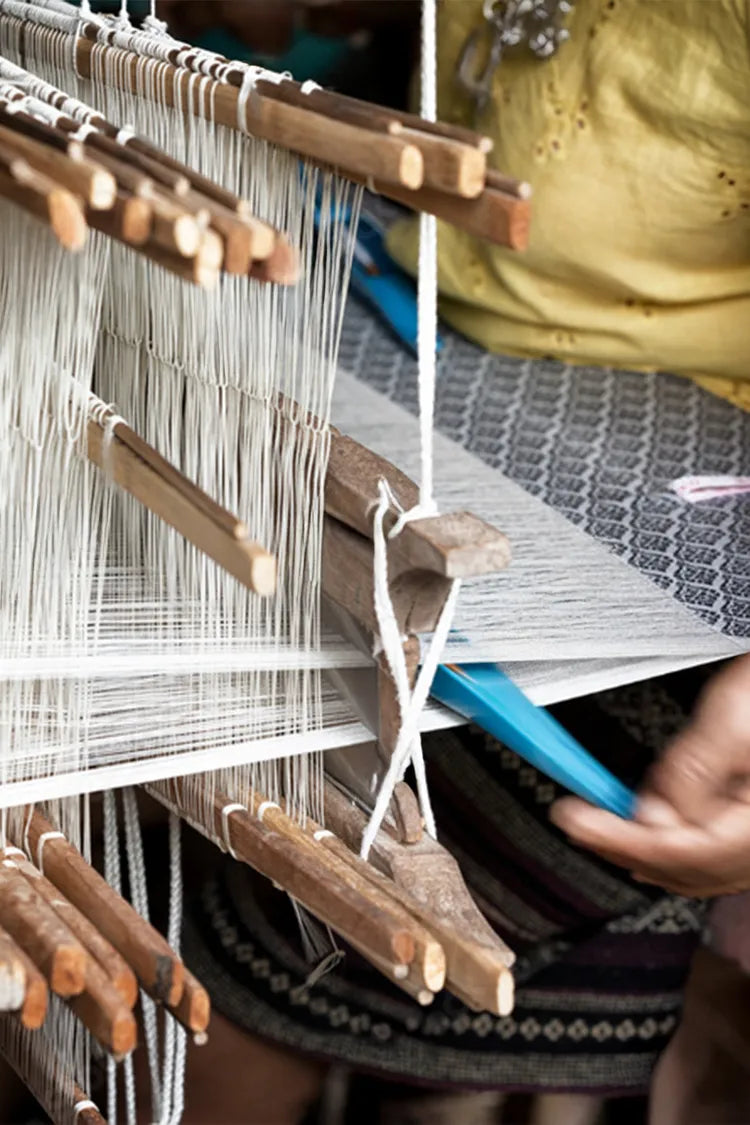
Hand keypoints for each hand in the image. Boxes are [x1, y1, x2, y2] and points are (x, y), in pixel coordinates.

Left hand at [550, 656, 749, 896]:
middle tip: (575, 823)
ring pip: (699, 868)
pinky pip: (713, 857)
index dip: (618, 837)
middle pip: (687, 867)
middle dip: (625, 847)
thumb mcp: (733, 722)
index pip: (679, 850)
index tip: (572, 818)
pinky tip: (649, 839)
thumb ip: (691, 775)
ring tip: (600, 828)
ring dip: (646, 851)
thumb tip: (650, 817)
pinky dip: (674, 852)